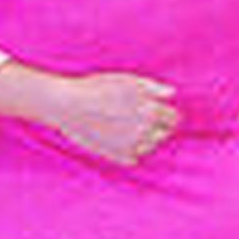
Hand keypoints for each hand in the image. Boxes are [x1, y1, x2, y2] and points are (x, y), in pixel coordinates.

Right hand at [51, 73, 178, 165]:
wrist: (65, 104)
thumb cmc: (94, 88)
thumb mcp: (126, 80)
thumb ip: (152, 87)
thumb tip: (171, 94)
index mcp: (151, 111)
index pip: (173, 119)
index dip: (164, 114)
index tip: (153, 110)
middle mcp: (146, 130)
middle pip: (163, 134)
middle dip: (155, 127)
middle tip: (135, 118)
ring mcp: (132, 145)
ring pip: (149, 147)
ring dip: (142, 139)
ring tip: (121, 127)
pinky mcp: (117, 156)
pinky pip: (134, 158)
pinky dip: (129, 151)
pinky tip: (114, 138)